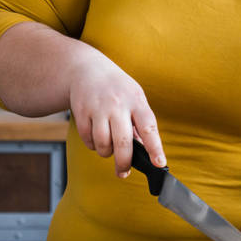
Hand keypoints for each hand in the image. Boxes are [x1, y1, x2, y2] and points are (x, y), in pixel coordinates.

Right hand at [68, 49, 164, 177]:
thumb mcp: (135, 97)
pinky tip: (96, 137)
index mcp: (136, 101)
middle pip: (123, 142)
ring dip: (106, 153)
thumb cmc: (117, 87)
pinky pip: (88, 140)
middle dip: (124, 162)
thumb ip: (140, 122)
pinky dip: (92, 145)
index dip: (155, 148)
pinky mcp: (81, 112)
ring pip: (103, 144)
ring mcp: (98, 108)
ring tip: (108, 147)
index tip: (159, 163)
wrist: (87, 69)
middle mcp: (118, 104)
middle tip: (124, 172)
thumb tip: (145, 150)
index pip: (149, 127)